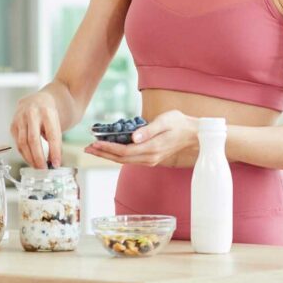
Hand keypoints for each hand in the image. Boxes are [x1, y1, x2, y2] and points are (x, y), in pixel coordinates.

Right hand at [11, 91, 61, 168]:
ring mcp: (20, 118)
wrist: (37, 100)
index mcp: (47, 112)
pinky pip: (17, 143)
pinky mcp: (13, 124)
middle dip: (39, 157)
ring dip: (30, 158)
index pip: (51, 134)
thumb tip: (55, 160)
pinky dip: (24, 154)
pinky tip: (30, 159)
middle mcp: (32, 114)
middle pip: (33, 140)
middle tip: (44, 168)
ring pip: (23, 143)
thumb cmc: (49, 113)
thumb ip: (56, 139)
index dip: (54, 151)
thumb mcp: (56, 121)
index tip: (56, 163)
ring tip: (38, 167)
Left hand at [84, 110, 198, 166]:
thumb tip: (133, 137)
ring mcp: (150, 160)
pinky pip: (130, 159)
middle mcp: (150, 158)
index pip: (124, 151)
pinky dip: (117, 155)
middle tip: (87, 148)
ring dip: (108, 155)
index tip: (95, 143)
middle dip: (103, 153)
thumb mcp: (165, 121)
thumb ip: (149, 129)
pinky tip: (110, 150)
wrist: (194, 135)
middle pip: (121, 159)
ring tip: (94, 149)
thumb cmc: (180, 123)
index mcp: (152, 148)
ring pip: (124, 160)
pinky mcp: (151, 159)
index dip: (108, 148)